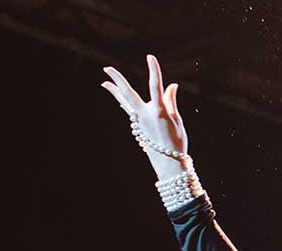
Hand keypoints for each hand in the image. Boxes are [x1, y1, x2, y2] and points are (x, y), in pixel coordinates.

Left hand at [101, 54, 188, 177]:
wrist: (168, 163)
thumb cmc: (176, 142)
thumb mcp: (177, 120)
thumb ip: (171, 102)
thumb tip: (170, 86)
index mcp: (158, 112)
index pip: (155, 86)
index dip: (154, 70)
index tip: (150, 57)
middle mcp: (144, 115)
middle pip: (128, 94)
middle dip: (117, 80)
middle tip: (106, 69)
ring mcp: (138, 122)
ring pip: (125, 102)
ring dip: (115, 92)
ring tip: (104, 82)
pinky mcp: (137, 127)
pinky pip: (129, 111)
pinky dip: (125, 103)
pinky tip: (119, 98)